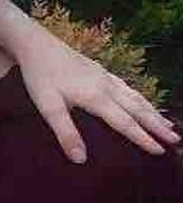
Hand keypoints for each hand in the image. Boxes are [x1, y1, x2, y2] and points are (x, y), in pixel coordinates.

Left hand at [22, 43, 178, 163]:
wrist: (35, 43)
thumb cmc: (40, 75)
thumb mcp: (48, 107)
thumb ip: (66, 133)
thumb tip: (81, 160)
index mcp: (96, 97)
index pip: (125, 123)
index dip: (143, 138)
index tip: (161, 151)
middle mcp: (106, 86)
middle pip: (138, 108)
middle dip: (157, 125)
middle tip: (177, 139)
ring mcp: (103, 75)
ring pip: (135, 96)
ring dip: (152, 110)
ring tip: (167, 123)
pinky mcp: (98, 69)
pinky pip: (126, 86)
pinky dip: (139, 96)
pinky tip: (139, 99)